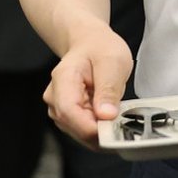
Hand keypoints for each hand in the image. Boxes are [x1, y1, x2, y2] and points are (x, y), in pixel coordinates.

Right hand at [43, 25, 132, 148]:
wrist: (91, 44)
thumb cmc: (100, 49)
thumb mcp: (113, 61)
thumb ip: (109, 87)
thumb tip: (106, 115)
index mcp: (63, 79)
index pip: (69, 112)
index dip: (91, 126)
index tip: (113, 127)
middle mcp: (55, 97)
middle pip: (75, 127)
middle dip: (100, 129)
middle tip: (122, 120)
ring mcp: (59, 109)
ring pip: (80, 133)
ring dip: (101, 129)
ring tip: (115, 110)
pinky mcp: (67, 117)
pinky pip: (84, 131)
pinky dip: (99, 127)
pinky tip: (108, 114)